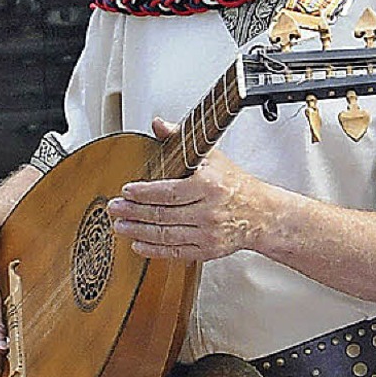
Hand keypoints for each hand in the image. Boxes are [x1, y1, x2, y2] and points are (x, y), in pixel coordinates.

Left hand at [107, 117, 265, 260]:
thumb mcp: (212, 156)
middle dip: (134, 212)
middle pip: (163, 215)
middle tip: (114, 209)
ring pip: (166, 235)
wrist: (261, 214)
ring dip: (138, 232)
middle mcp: (209, 211)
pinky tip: (138, 243)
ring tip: (121, 225)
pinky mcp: (208, 251)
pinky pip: (175, 252)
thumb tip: (158, 124)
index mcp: (210, 185)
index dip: (144, 193)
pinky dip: (154, 250)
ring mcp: (209, 234)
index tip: (127, 191)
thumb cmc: (235, 184)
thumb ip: (181, 139)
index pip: (169, 191)